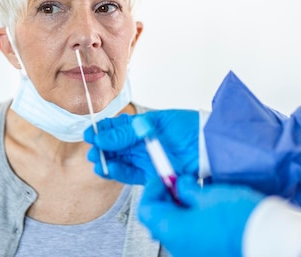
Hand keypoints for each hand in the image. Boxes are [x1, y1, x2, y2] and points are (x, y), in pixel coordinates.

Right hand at [84, 110, 198, 183]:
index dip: (102, 131)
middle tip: (92, 149)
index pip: (116, 129)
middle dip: (101, 148)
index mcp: (141, 127)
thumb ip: (127, 133)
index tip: (91, 133)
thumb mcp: (154, 124)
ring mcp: (145, 160)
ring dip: (106, 161)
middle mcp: (141, 144)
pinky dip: (119, 172)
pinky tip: (110, 168)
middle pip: (114, 147)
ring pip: (120, 162)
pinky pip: (131, 175)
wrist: (209, 146)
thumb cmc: (187, 128)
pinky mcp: (151, 175)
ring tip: (97, 160)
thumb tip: (102, 137)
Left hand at [139, 175, 262, 256]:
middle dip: (168, 198)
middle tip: (182, 183)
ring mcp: (192, 254)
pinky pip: (192, 238)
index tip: (165, 176)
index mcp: (172, 230)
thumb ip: (186, 189)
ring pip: (177, 229)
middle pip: (160, 220)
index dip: (153, 189)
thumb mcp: (207, 194)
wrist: (270, 240)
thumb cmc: (238, 217)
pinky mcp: (208, 255)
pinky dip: (194, 222)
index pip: (146, 209)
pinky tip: (209, 210)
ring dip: (182, 209)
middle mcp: (178, 247)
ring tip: (199, 194)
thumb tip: (180, 186)